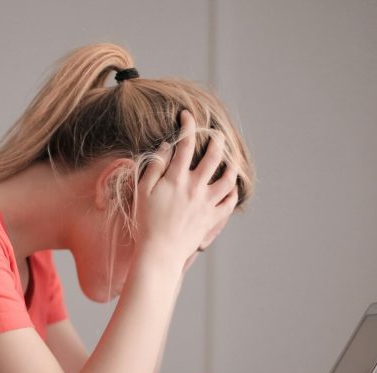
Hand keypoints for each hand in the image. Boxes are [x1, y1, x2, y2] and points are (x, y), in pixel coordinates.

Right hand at [134, 109, 238, 268]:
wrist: (159, 253)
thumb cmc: (146, 222)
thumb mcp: (142, 191)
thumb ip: (155, 167)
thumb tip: (168, 147)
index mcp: (176, 178)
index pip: (185, 144)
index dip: (188, 125)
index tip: (187, 116)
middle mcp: (195, 187)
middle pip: (214, 156)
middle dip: (216, 139)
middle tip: (216, 133)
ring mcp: (207, 203)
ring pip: (228, 178)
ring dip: (231, 164)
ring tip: (230, 158)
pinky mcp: (212, 218)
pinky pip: (230, 202)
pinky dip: (233, 191)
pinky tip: (231, 186)